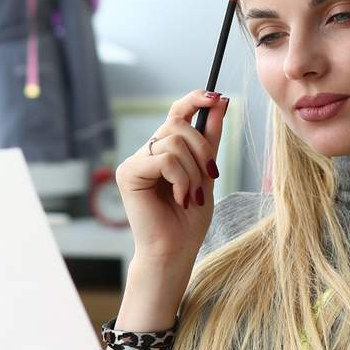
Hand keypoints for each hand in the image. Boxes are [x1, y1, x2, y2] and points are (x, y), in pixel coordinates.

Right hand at [114, 91, 228, 268]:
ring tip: (192, 196)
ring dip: (193, 171)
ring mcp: (134, 162)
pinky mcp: (128, 173)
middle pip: (179, 125)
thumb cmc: (189, 219)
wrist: (175, 251)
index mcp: (162, 150)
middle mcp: (145, 152)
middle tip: (211, 176)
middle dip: (203, 149)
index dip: (195, 99)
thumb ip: (210, 139)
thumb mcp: (206, 173)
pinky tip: (180, 198)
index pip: (176, 113)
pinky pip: (165, 159)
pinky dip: (181, 179)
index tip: (217, 98)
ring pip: (174, 142)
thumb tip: (221, 102)